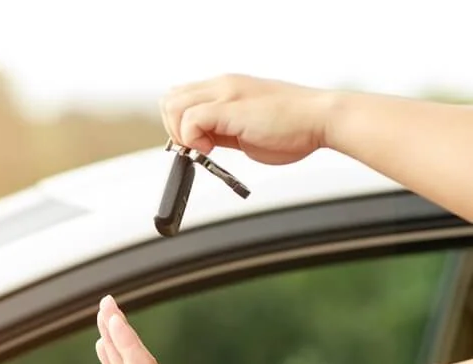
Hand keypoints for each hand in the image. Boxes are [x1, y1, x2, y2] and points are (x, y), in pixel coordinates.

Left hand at [160, 74, 336, 165]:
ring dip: (181, 133)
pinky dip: (192, 138)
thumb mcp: (246, 128)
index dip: (179, 124)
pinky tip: (212, 148)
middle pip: (170, 99)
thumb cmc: (294, 127)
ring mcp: (226, 93)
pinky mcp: (230, 106)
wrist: (322, 119)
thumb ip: (222, 131)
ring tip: (205, 147)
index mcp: (227, 87)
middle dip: (174, 129)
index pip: (181, 97)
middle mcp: (223, 85)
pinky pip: (190, 119)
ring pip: (173, 106)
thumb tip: (200, 143)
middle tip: (197, 147)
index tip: (196, 144)